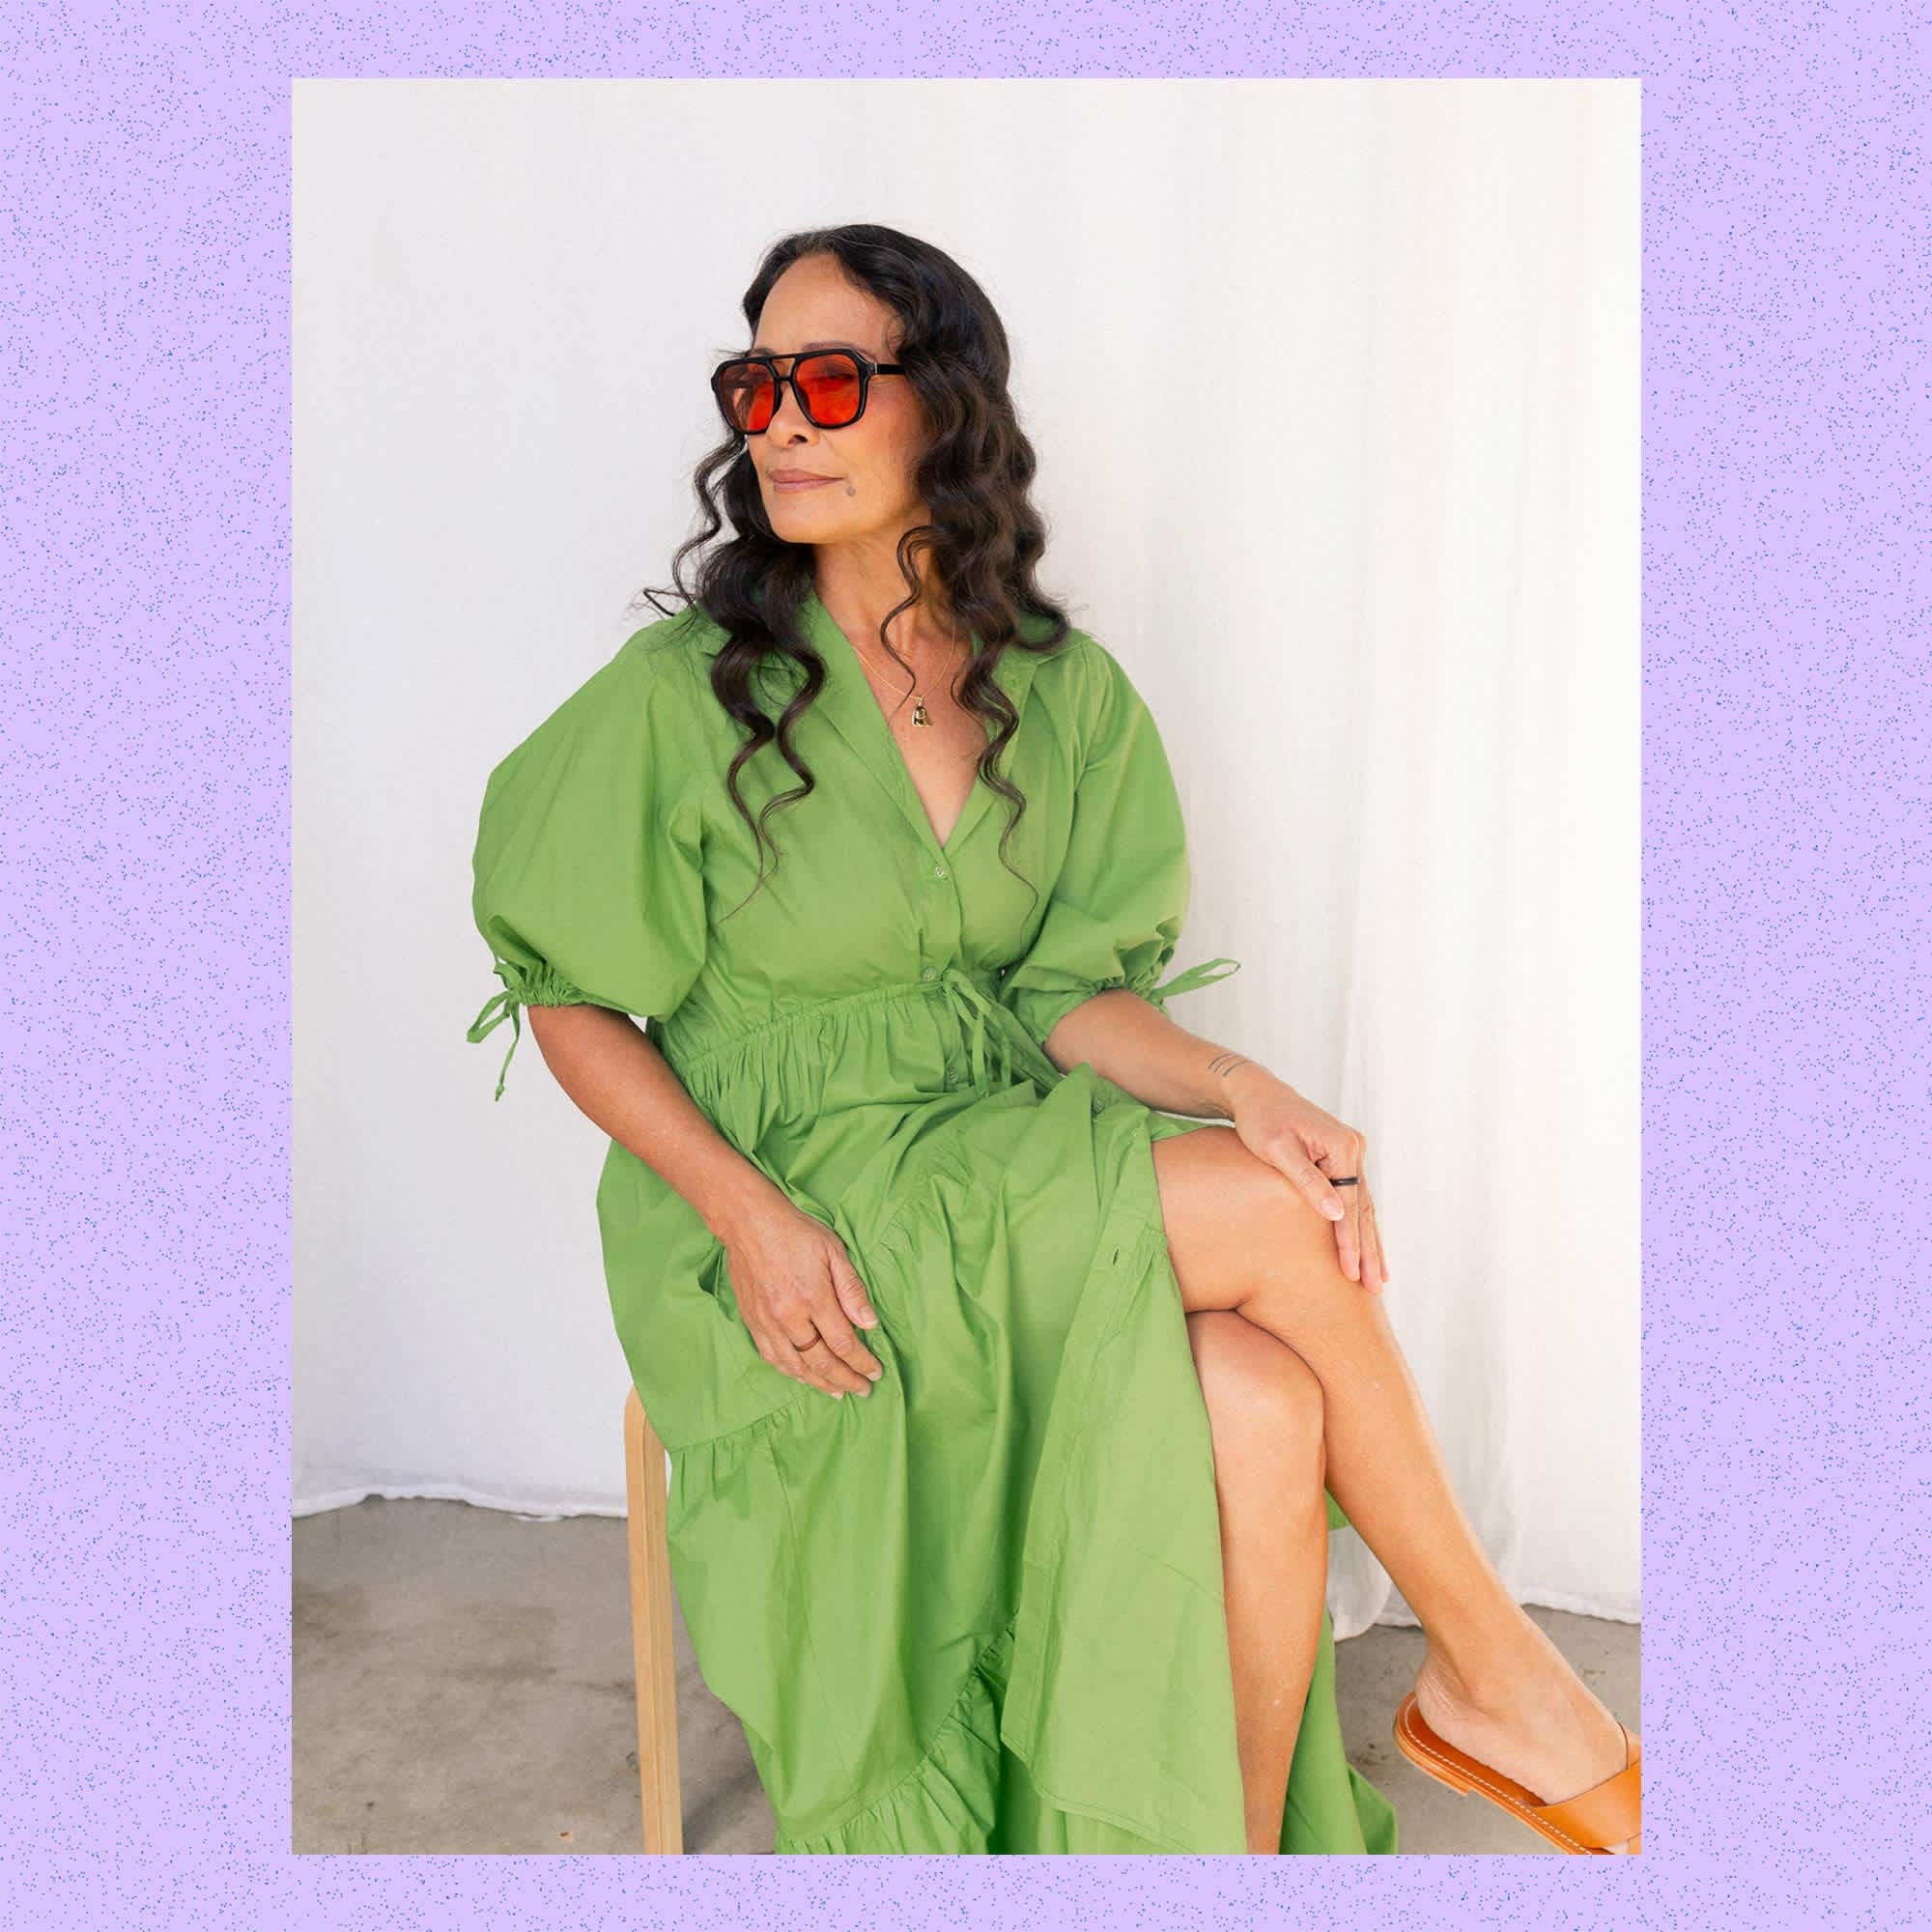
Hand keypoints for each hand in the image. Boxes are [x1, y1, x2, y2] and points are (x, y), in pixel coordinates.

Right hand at [717, 1197, 886, 1397]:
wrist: (749, 1223)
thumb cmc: (796, 1232)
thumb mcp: (834, 1251)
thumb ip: (852, 1290)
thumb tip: (870, 1324)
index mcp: (813, 1297)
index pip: (843, 1343)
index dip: (862, 1362)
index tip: (875, 1372)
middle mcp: (788, 1316)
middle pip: (820, 1361)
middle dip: (845, 1379)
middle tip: (862, 1390)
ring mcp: (767, 1321)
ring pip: (795, 1366)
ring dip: (819, 1383)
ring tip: (837, 1392)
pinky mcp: (751, 1321)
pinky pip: (772, 1357)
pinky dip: (791, 1372)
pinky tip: (803, 1376)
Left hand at [1223, 1067, 1391, 1292]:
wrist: (1257, 1093)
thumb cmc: (1261, 1119)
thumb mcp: (1278, 1149)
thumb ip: (1306, 1180)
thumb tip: (1335, 1214)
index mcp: (1343, 1146)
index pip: (1348, 1204)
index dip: (1349, 1242)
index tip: (1349, 1274)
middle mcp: (1354, 1149)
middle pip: (1363, 1209)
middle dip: (1368, 1251)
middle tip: (1373, 1290)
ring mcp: (1351, 1155)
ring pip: (1364, 1207)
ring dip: (1370, 1243)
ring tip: (1378, 1279)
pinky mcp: (1342, 1160)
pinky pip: (1355, 1199)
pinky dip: (1361, 1225)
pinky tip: (1368, 1249)